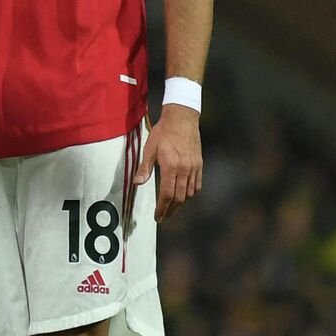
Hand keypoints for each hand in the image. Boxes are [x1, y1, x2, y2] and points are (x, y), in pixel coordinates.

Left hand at [135, 106, 203, 220]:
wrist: (182, 118)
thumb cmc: (163, 132)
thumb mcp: (149, 148)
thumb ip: (144, 168)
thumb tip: (137, 184)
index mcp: (170, 166)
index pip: (166, 194)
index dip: (162, 208)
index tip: (158, 216)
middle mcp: (184, 169)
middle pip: (179, 197)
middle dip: (170, 210)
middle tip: (163, 216)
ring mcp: (193, 167)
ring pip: (189, 193)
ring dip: (180, 203)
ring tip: (171, 207)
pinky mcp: (199, 164)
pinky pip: (197, 185)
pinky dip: (191, 193)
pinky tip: (184, 195)